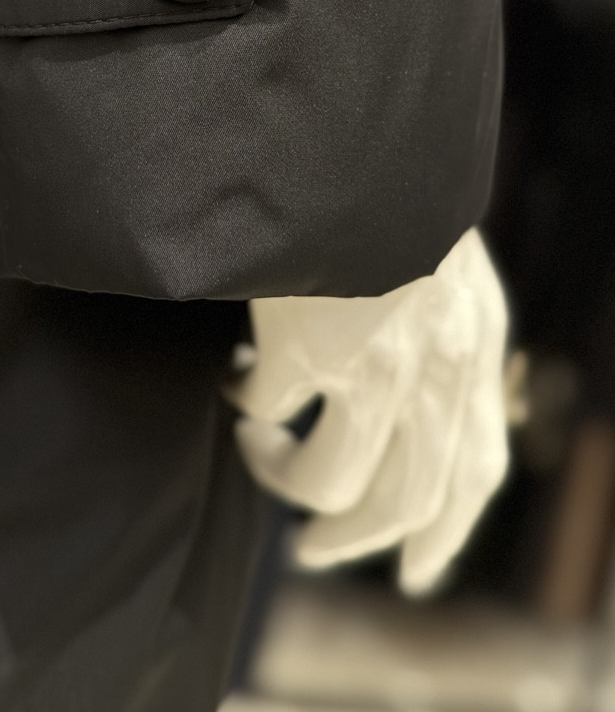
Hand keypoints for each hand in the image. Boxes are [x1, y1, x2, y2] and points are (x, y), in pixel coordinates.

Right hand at [224, 228, 509, 594]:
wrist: (346, 136)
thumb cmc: (388, 194)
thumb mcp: (444, 269)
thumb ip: (441, 335)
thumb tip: (410, 406)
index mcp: (473, 347)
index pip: (475, 472)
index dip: (444, 536)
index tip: (414, 575)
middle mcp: (437, 370)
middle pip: (405, 502)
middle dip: (353, 538)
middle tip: (310, 545)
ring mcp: (373, 365)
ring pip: (330, 486)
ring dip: (288, 483)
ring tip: (257, 446)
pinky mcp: (305, 349)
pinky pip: (267, 415)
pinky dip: (249, 411)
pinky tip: (236, 379)